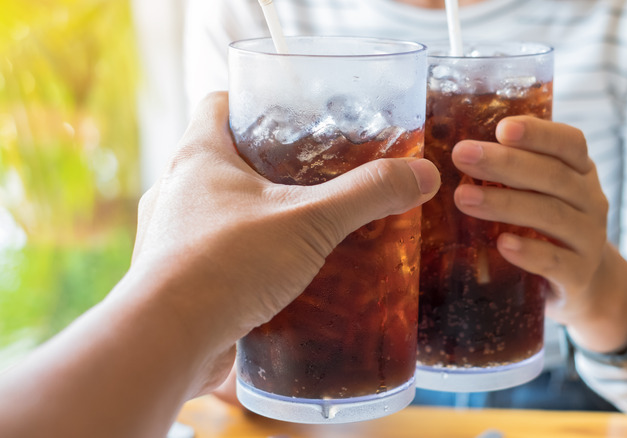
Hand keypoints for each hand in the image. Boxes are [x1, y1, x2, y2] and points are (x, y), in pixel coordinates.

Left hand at [129, 92, 439, 392]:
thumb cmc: (225, 265)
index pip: (219, 103)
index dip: (254, 99)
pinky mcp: (177, 280)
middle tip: (313, 174)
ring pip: (217, 210)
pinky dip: (245, 260)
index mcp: (198, 158)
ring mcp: (172, 237)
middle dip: (267, 165)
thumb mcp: (309, 221)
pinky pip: (215, 256)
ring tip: (302, 228)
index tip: (290, 111)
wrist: (167, 340)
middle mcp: (176, 192)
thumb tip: (421, 175)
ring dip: (255, 216)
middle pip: (222, 159)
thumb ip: (365, 195)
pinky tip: (279, 278)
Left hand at [450, 116, 626, 352]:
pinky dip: (529, 252)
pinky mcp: (580, 275)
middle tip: (462, 155)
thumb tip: (438, 158)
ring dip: (505, 204)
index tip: (501, 128)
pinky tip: (501, 244)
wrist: (582, 285)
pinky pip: (555, 262)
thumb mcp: (537, 193)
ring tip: (463, 198)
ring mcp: (589, 238)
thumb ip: (508, 172)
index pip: (568, 143)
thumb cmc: (546, 228)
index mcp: (580, 171)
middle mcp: (590, 200)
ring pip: (551, 215)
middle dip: (505, 164)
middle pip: (553, 176)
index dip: (538, 133)